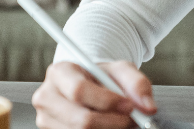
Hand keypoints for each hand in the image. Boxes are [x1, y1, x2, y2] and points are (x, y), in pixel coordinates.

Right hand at [33, 60, 156, 128]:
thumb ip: (136, 82)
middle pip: (80, 119)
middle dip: (113, 122)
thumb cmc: (101, 78)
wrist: (90, 87)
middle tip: (132, 119)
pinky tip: (108, 126)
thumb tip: (147, 107)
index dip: (107, 101)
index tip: (129, 105)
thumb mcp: (120, 70)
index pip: (79, 90)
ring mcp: (46, 120)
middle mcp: (46, 96)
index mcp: (59, 72)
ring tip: (121, 121)